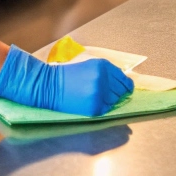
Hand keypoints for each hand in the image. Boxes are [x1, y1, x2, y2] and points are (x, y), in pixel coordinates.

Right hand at [0, 46, 134, 116]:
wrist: (50, 86)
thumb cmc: (68, 75)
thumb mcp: (89, 65)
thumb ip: (106, 72)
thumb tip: (123, 83)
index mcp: (103, 66)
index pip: (124, 79)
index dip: (125, 85)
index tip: (125, 89)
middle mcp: (104, 79)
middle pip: (121, 91)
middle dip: (116, 93)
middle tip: (104, 93)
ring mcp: (100, 94)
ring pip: (115, 101)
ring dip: (108, 100)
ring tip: (93, 96)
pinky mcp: (95, 107)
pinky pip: (106, 109)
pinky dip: (101, 107)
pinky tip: (90, 102)